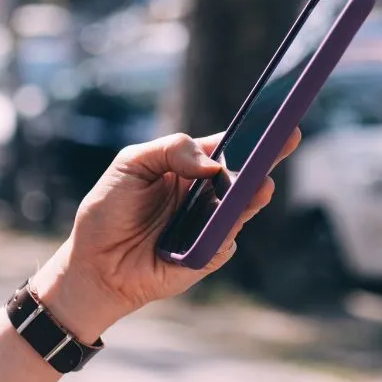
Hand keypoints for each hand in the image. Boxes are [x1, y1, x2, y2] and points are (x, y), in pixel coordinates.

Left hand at [31, 130, 301, 339]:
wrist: (94, 265)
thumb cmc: (108, 211)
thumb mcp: (129, 165)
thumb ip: (169, 150)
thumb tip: (212, 163)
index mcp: (190, 167)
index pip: (228, 145)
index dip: (252, 131)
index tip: (274, 116)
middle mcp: (207, 194)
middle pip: (246, 172)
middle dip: (269, 155)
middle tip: (287, 137)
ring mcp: (211, 224)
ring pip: (243, 206)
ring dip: (254, 195)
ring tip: (260, 184)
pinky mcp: (209, 254)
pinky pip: (224, 241)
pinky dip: (222, 233)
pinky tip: (218, 229)